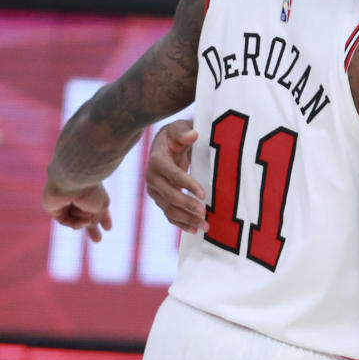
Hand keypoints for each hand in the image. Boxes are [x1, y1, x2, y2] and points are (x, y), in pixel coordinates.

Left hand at [41, 178, 112, 242]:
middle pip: (86, 218)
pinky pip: (66, 221)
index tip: (108, 228)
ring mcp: (67, 204)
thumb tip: (87, 225)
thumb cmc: (89, 191)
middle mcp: (81, 199)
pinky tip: (81, 222)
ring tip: (87, 218)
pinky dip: (74, 223)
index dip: (105, 218)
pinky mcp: (55, 209)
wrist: (71, 181)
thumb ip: (96, 218)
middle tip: (98, 240)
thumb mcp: (101, 206)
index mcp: (93, 195)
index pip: (100, 209)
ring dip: (84, 221)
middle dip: (92, 228)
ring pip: (77, 221)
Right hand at [146, 119, 207, 233]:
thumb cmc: (175, 135)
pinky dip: (181, 223)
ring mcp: (155, 191)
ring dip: (187, 219)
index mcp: (157, 161)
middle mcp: (152, 178)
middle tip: (204, 213)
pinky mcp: (160, 199)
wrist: (164, 144)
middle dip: (187, 205)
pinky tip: (194, 230)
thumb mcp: (178, 129)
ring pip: (169, 208)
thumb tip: (193, 135)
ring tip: (205, 226)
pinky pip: (169, 214)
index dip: (187, 185)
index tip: (203, 194)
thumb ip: (184, 132)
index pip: (173, 175)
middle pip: (170, 195)